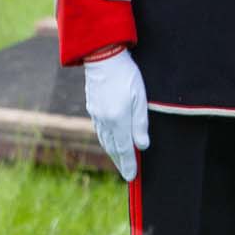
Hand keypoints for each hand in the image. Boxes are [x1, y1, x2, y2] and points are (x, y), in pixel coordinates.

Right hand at [84, 50, 149, 181]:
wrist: (102, 57)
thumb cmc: (126, 75)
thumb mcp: (140, 99)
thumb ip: (140, 124)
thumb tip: (142, 146)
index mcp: (118, 120)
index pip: (125, 149)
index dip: (129, 164)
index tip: (132, 176)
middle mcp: (105, 121)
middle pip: (113, 147)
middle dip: (120, 161)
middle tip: (127, 173)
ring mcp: (96, 114)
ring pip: (104, 139)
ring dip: (112, 151)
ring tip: (119, 159)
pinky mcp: (92, 107)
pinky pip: (99, 129)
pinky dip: (106, 139)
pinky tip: (109, 140)